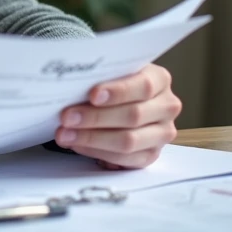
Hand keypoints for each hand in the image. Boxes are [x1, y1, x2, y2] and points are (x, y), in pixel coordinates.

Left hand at [55, 63, 181, 168]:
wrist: (122, 101)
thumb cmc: (112, 83)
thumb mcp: (111, 72)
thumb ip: (100, 76)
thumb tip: (73, 84)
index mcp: (160, 80)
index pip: (143, 85)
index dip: (118, 91)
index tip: (92, 95)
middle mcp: (167, 107)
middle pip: (133, 115)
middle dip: (96, 117)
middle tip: (66, 117)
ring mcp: (162, 133)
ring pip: (129, 140)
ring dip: (92, 138)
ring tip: (65, 134)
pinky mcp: (151, 154)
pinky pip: (125, 159)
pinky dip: (97, 152)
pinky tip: (77, 144)